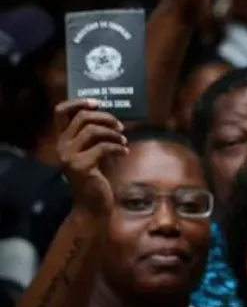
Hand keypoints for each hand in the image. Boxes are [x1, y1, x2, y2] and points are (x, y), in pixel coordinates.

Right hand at [54, 99, 126, 215]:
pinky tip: (125, 152)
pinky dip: (117, 147)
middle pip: (82, 117)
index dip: (78, 102)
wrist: (94, 204)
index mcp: (63, 139)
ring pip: (91, 130)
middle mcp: (61, 146)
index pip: (60, 112)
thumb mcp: (95, 151)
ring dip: (113, 133)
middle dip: (106, 118)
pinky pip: (102, 147)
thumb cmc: (97, 176)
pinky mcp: (80, 166)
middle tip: (121, 127)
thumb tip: (112, 117)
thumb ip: (96, 135)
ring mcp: (69, 156)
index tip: (97, 103)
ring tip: (124, 141)